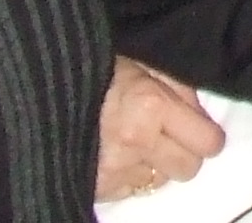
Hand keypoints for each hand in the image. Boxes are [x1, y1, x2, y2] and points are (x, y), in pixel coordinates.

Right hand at [94, 56, 223, 201]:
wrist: (44, 92)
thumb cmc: (99, 70)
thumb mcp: (143, 62)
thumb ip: (178, 86)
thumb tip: (202, 113)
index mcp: (153, 105)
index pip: (207, 142)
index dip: (207, 136)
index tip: (201, 130)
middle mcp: (138, 141)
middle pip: (189, 168)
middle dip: (185, 153)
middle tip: (170, 137)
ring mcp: (117, 169)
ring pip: (161, 180)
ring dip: (156, 164)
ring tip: (138, 142)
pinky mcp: (99, 188)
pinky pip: (133, 189)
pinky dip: (131, 175)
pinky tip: (118, 153)